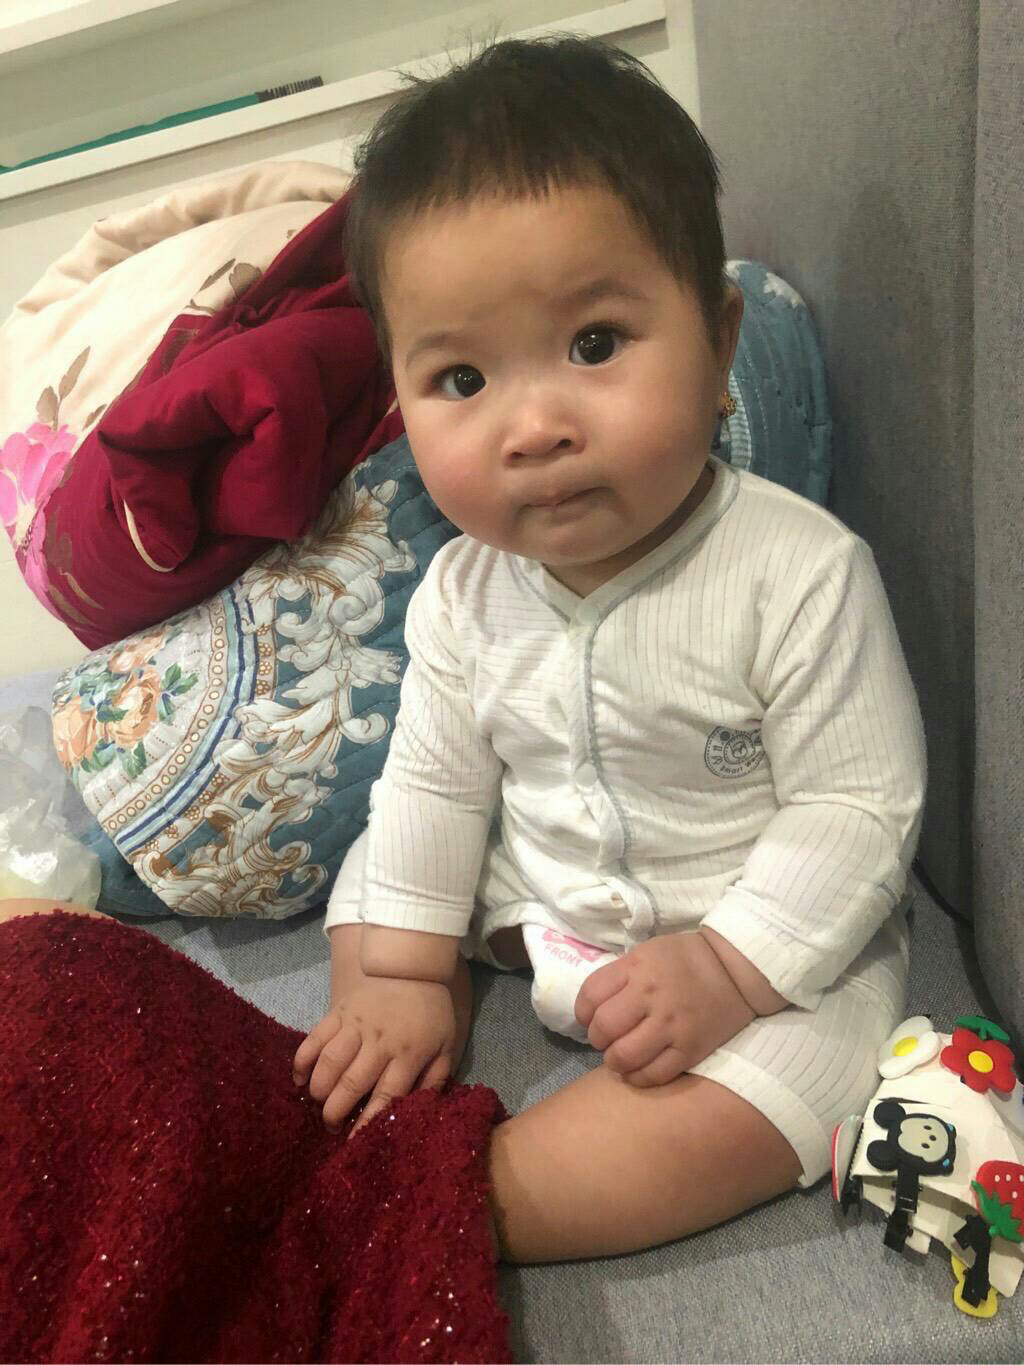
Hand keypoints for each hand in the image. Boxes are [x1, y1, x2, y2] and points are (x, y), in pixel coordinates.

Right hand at [292, 976, 456, 1136]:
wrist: (412, 964)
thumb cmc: (431, 1010)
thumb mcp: (446, 1045)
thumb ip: (435, 1078)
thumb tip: (421, 1111)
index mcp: (408, 1055)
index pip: (384, 1097)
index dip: (367, 1123)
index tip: (354, 1143)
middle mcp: (379, 1043)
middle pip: (350, 1085)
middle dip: (335, 1112)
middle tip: (331, 1126)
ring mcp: (355, 1026)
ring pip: (329, 1064)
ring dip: (318, 1089)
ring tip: (317, 1103)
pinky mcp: (338, 1012)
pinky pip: (314, 1039)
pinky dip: (302, 1060)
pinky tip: (299, 1078)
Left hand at [574, 931, 755, 1086]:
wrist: (736, 969)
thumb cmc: (686, 959)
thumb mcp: (647, 953)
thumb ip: (620, 976)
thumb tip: (593, 1008)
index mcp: (637, 967)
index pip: (591, 995)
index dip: (583, 1012)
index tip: (589, 1019)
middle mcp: (651, 996)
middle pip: (604, 1028)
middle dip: (597, 1038)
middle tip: (605, 1039)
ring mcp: (672, 1026)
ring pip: (624, 1057)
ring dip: (614, 1061)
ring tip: (619, 1057)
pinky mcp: (690, 1050)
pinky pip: (654, 1075)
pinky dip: (638, 1078)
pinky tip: (636, 1071)